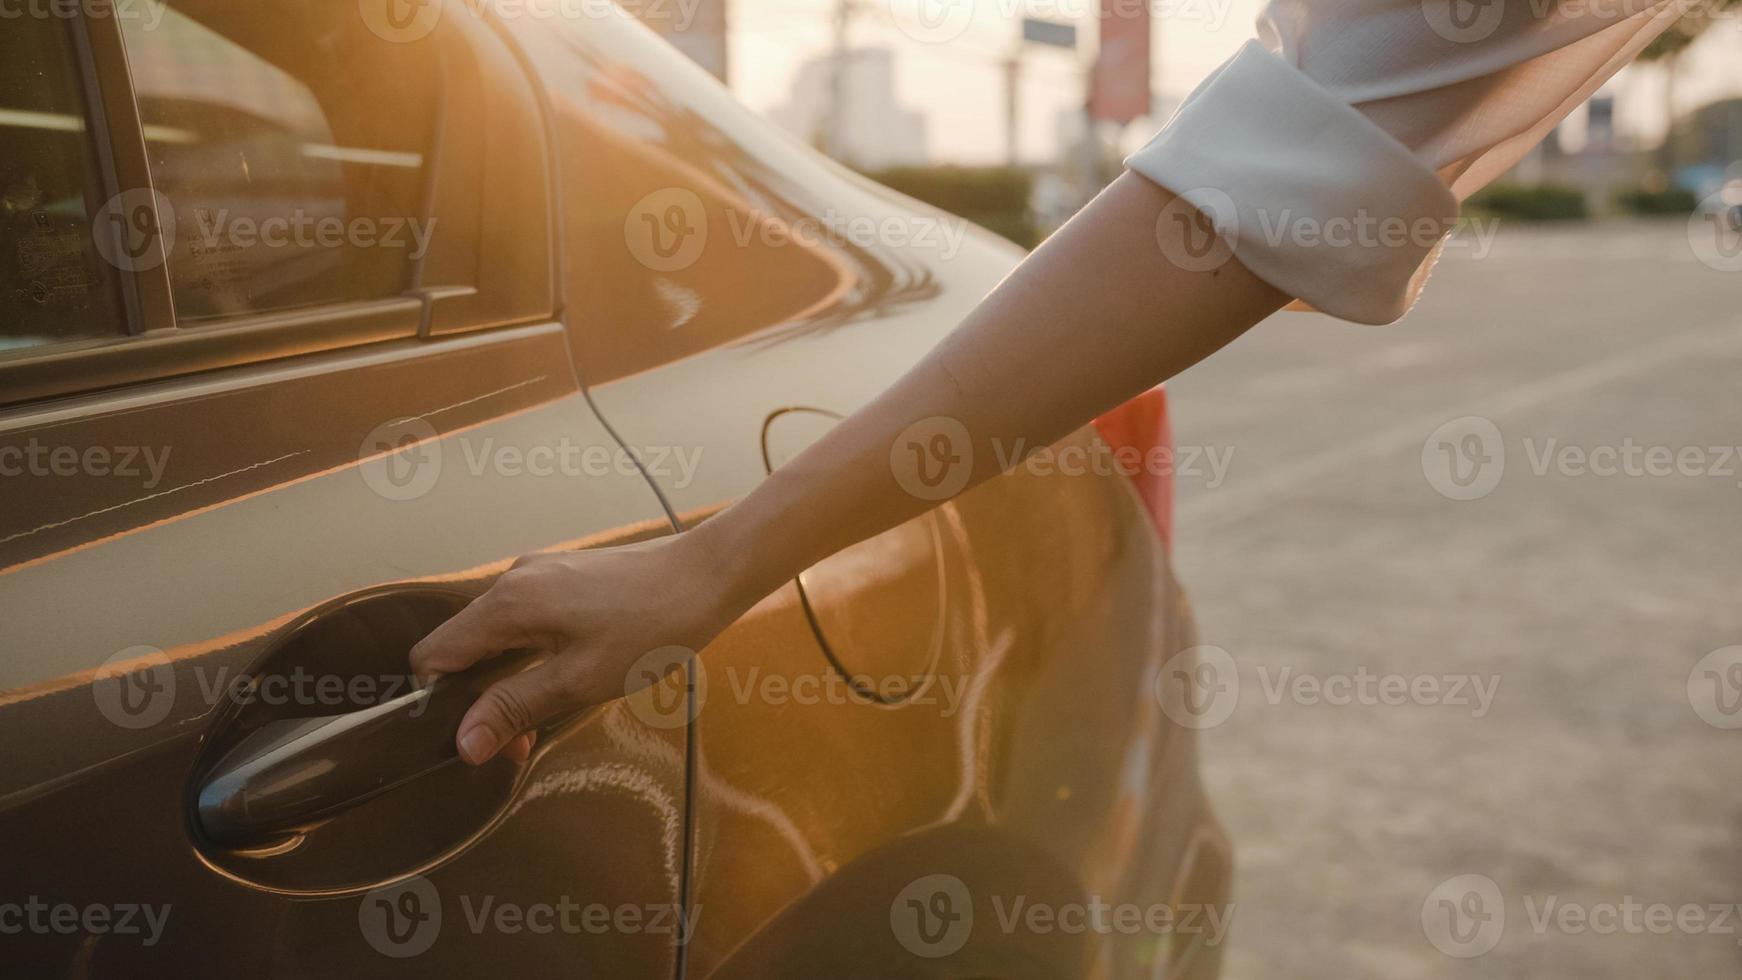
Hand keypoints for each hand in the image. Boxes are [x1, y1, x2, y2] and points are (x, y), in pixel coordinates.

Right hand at [409, 534, 736, 765]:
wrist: (707, 576)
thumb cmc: (650, 628)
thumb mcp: (578, 682)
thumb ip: (515, 708)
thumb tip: (463, 742)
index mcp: (507, 603)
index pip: (434, 654)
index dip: (442, 701)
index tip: (481, 735)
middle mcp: (513, 580)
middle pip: (465, 646)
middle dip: (483, 696)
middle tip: (524, 738)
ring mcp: (540, 573)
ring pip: (498, 634)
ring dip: (512, 677)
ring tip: (555, 709)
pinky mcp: (565, 575)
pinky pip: (527, 619)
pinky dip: (534, 653)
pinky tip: (572, 674)